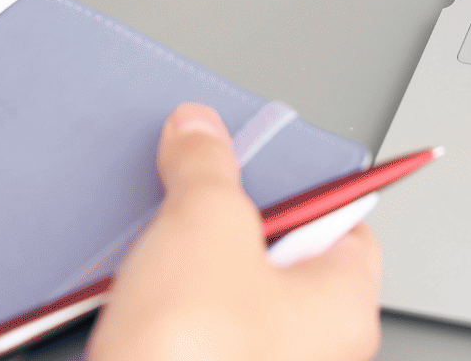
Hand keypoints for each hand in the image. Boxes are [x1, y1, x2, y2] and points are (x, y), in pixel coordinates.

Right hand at [88, 103, 380, 360]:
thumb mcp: (205, 224)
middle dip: (227, 225)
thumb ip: (206, 167)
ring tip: (151, 247)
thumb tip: (200, 131)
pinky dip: (156, 310)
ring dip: (182, 268)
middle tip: (194, 199)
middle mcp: (310, 352)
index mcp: (344, 310)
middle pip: (276, 260)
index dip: (302, 186)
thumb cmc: (192, 357)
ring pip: (221, 298)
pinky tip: (125, 296)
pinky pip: (183, 332)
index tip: (263, 161)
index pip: (345, 226)